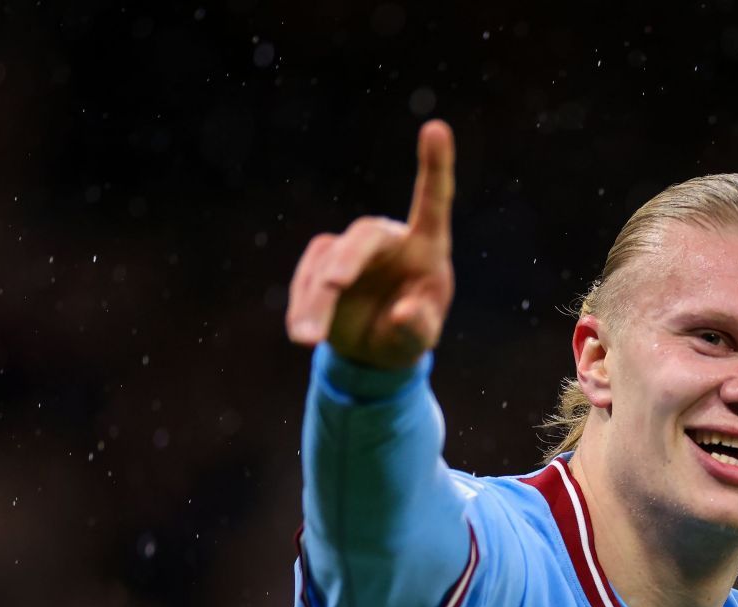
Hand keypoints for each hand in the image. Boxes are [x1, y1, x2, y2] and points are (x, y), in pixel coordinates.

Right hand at [285, 119, 455, 368]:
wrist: (375, 347)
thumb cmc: (409, 331)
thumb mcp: (420, 339)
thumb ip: (418, 327)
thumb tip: (403, 314)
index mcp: (425, 246)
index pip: (433, 201)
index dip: (435, 166)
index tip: (437, 128)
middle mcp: (386, 240)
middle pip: (364, 236)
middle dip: (347, 259)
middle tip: (334, 284)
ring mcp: (349, 250)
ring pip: (326, 266)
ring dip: (316, 301)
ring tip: (307, 338)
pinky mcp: (319, 264)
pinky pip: (307, 283)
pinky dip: (302, 307)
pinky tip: (300, 333)